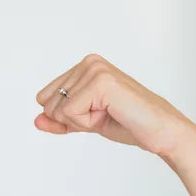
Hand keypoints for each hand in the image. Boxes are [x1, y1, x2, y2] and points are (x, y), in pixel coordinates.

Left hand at [33, 53, 195, 158]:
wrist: (160, 132)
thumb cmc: (128, 123)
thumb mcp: (85, 122)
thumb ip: (59, 120)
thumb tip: (36, 120)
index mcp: (84, 66)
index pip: (44, 99)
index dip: (66, 116)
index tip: (96, 113)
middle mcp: (88, 62)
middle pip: (48, 104)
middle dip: (74, 120)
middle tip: (105, 115)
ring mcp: (95, 69)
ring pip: (58, 110)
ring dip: (83, 121)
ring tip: (110, 113)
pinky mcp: (100, 82)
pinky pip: (70, 113)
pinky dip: (88, 123)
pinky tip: (112, 113)